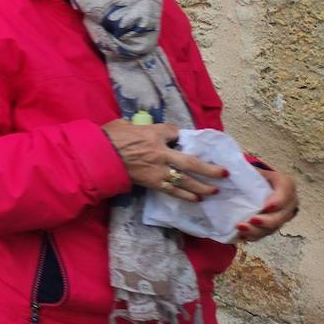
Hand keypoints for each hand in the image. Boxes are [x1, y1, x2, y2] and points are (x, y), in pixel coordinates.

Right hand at [101, 120, 225, 202]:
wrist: (99, 156)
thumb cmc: (109, 137)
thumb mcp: (124, 124)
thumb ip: (137, 126)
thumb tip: (139, 127)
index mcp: (154, 133)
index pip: (174, 132)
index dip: (177, 135)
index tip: (177, 137)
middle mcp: (161, 153)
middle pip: (191, 161)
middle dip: (209, 168)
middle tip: (224, 173)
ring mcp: (158, 170)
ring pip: (186, 180)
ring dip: (202, 186)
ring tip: (214, 190)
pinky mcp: (152, 183)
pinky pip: (173, 190)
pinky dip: (186, 195)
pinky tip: (196, 199)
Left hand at [237, 168, 298, 240]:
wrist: (259, 183)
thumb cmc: (255, 174)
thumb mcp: (253, 169)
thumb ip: (246, 171)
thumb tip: (226, 172)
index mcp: (286, 185)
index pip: (286, 194)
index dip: (277, 202)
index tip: (265, 207)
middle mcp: (289, 203)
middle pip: (282, 216)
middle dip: (267, 221)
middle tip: (252, 220)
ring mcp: (282, 216)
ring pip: (273, 228)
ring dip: (258, 230)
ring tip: (241, 228)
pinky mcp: (273, 225)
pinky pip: (265, 233)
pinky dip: (254, 236)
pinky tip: (242, 236)